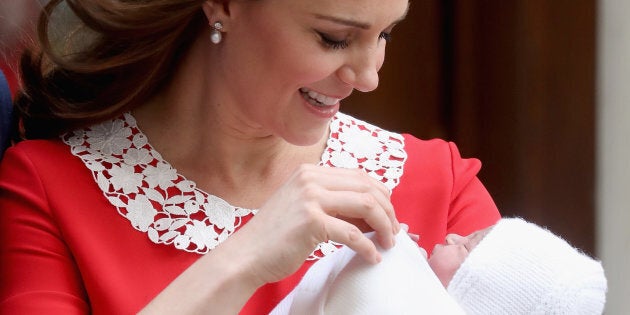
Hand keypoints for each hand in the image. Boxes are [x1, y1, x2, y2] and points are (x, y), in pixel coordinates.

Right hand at [230, 164, 399, 285]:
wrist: (246, 254)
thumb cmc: (275, 236)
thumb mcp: (304, 207)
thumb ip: (333, 203)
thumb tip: (372, 214)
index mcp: (310, 172)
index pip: (359, 176)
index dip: (381, 196)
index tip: (389, 215)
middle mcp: (310, 179)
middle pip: (368, 188)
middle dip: (388, 211)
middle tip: (394, 231)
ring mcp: (310, 198)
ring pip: (367, 206)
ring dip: (384, 227)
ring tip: (389, 243)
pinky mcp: (311, 222)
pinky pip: (353, 235)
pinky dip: (368, 248)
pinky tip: (373, 257)